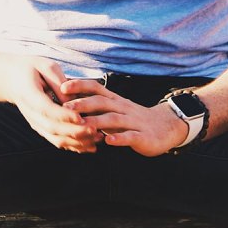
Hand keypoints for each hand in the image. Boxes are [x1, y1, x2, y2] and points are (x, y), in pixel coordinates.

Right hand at [4, 57, 101, 153]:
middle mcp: (31, 114)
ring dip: (78, 142)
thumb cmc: (30, 68)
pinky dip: (74, 146)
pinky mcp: (42, 129)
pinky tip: (91, 146)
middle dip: (75, 131)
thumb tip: (72, 99)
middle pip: (53, 128)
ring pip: (56, 139)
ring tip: (98, 138)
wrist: (10, 80)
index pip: (47, 109)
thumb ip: (58, 81)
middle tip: (95, 129)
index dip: (64, 116)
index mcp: (30, 95)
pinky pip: (57, 141)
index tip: (81, 117)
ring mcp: (36, 124)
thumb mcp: (44, 65)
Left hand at [60, 79, 188, 156]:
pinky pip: (130, 136)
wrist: (166, 128)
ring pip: (113, 119)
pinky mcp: (143, 137)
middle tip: (65, 107)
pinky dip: (120, 139)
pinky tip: (109, 141)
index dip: (80, 86)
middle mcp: (123, 108)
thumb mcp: (115, 109)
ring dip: (97, 121)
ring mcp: (133, 122)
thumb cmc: (134, 120)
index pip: (96, 88)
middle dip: (83, 103)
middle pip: (102, 102)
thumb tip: (70, 101)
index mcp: (115, 101)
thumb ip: (97, 106)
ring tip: (82, 124)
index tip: (62, 87)